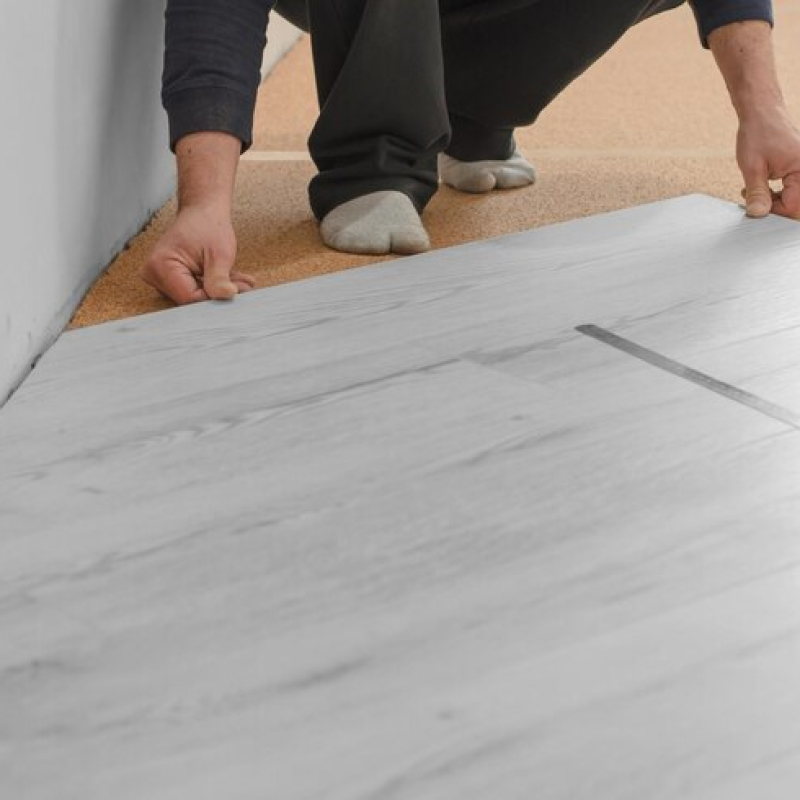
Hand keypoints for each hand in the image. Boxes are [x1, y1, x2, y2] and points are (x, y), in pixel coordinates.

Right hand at [140, 205, 255, 304]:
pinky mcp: (169, 279)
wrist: (202, 212)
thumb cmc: (208, 226)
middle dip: (218, 294)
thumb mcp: (219, 254)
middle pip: (190, 299)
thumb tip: (226, 296)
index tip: (235, 292)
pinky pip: (193, 291)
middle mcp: (154, 274)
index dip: (213, 298)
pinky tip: (229, 279)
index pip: (189, 298)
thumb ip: (220, 279)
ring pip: (194, 297)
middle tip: (243, 285)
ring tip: (239, 279)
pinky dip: (212, 287)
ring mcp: (159, 278)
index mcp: (161, 266)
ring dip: (218, 290)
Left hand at [737, 107, 799, 220]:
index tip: (755, 205)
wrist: (762, 113)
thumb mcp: (753, 168)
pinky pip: (792, 190)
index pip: (794, 206)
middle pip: (797, 205)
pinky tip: (762, 186)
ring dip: (774, 201)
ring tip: (754, 190)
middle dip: (775, 207)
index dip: (773, 211)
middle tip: (754, 198)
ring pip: (794, 199)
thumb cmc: (758, 134)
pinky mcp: (799, 169)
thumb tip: (758, 215)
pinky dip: (776, 193)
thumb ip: (757, 193)